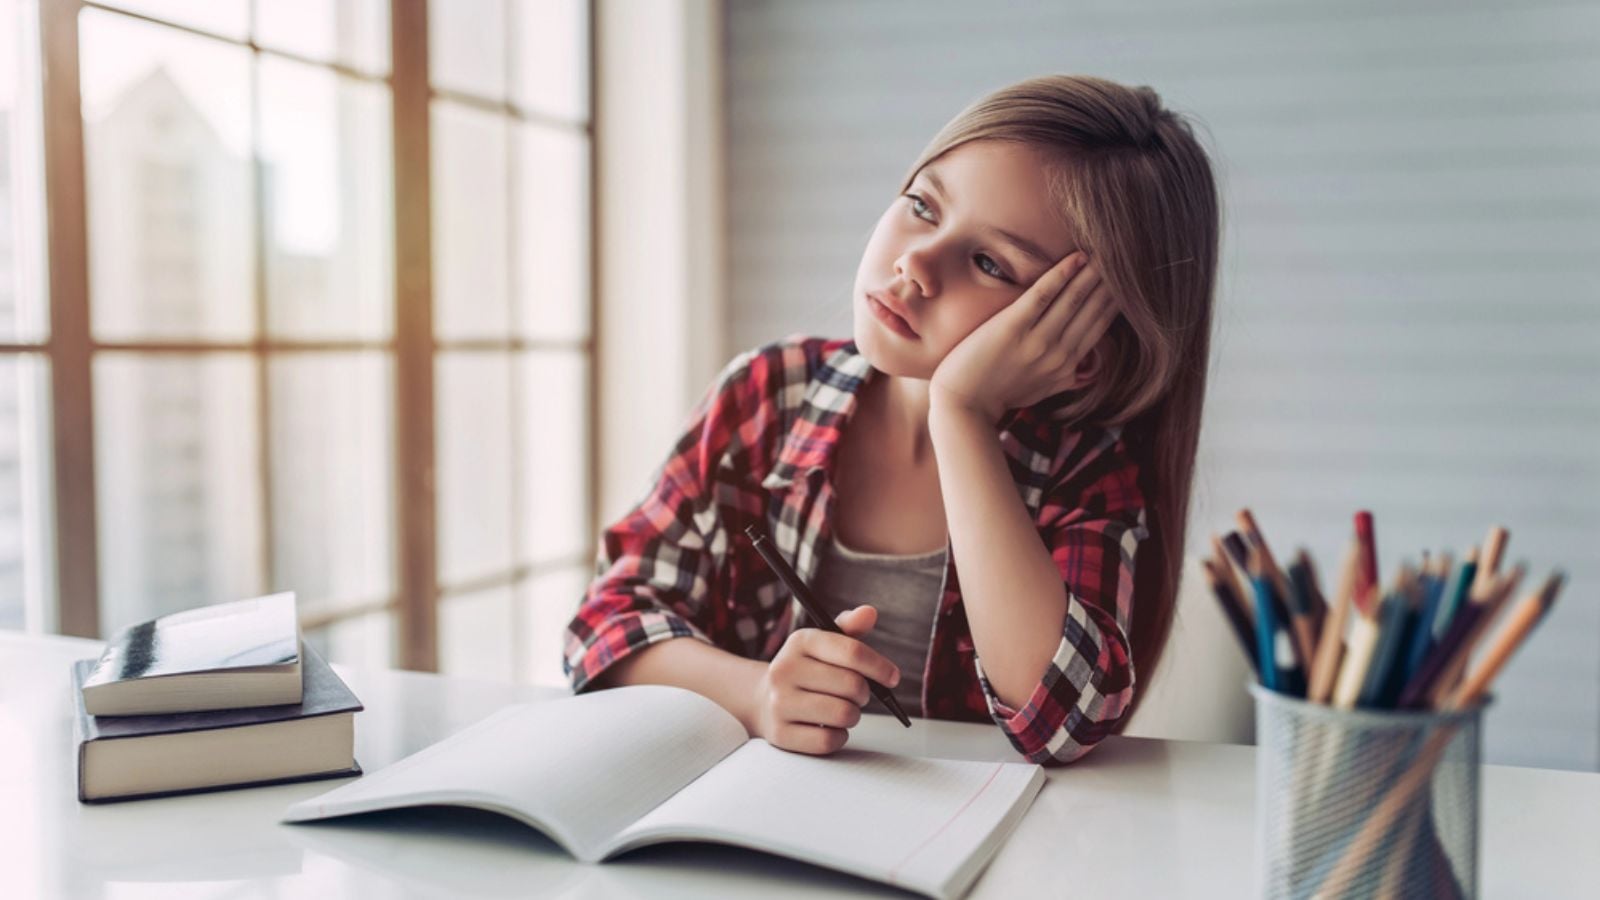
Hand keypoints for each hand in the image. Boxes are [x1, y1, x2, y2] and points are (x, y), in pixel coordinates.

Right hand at [749, 606, 900, 754]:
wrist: (763, 700)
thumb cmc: (806, 671)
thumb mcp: (824, 644)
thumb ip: (850, 629)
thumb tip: (869, 613)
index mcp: (800, 641)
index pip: (852, 652)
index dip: (880, 666)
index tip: (892, 677)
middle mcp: (784, 669)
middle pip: (852, 685)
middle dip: (864, 693)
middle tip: (857, 694)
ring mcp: (779, 703)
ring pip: (843, 714)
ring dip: (853, 715)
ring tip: (842, 709)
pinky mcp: (780, 734)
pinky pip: (829, 741)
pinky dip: (838, 736)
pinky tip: (828, 726)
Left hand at [928, 251, 1118, 424]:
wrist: (963, 407)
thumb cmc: (998, 395)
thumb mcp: (1040, 390)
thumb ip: (1064, 378)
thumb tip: (1085, 371)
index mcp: (1067, 366)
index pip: (1098, 326)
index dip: (1114, 300)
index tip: (1125, 280)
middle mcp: (1058, 355)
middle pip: (1092, 310)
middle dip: (1110, 282)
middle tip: (1122, 257)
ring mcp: (1036, 342)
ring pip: (1073, 300)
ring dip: (1092, 273)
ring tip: (1105, 251)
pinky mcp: (1012, 328)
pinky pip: (1042, 295)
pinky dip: (1061, 274)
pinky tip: (1077, 257)